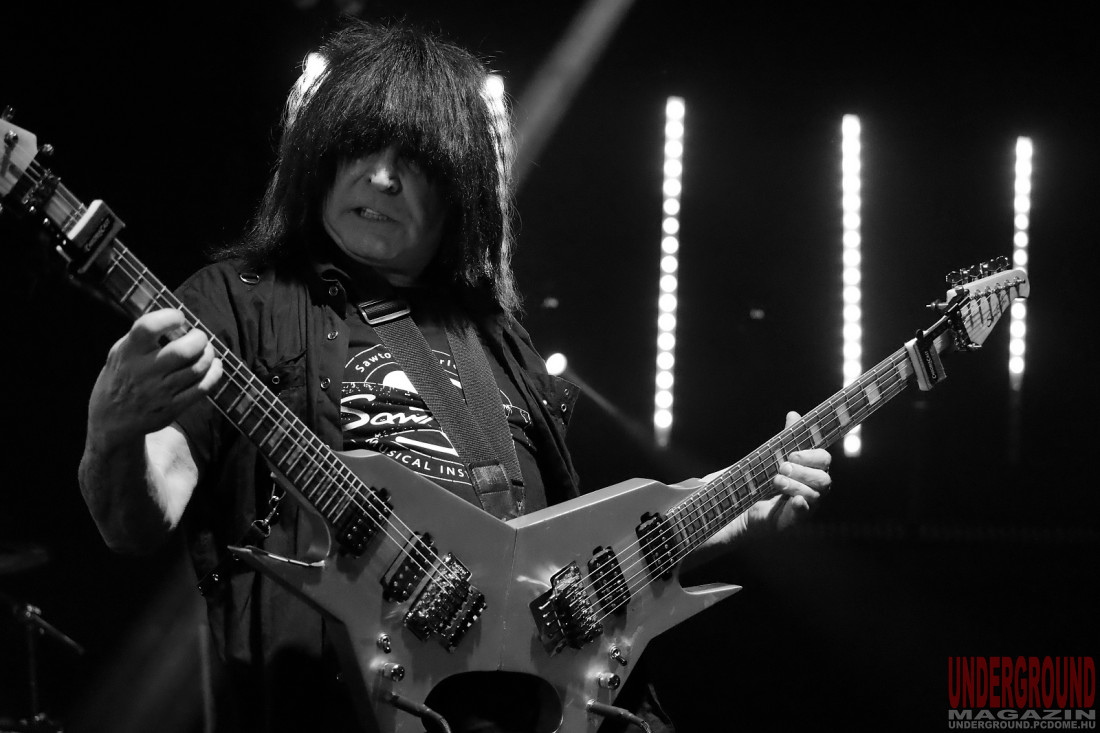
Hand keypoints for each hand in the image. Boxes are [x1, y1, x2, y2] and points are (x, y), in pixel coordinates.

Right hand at [87, 308, 222, 443]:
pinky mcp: (172, 407)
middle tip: (199, 337)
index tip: (179, 317)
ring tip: (207, 350)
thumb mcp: (119, 353)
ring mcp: (159, 392)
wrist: (112, 420)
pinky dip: (214, 374)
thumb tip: (176, 319)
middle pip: (182, 351)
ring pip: (197, 369)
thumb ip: (142, 336)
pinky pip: (202, 388)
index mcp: (127, 353)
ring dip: (209, 355)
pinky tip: (214, 366)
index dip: (168, 317)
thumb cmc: (121, 377)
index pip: (148, 328)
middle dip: (199, 339)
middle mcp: (143, 372)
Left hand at [745, 410, 831, 531]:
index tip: (793, 453)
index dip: (812, 455)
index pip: (824, 459)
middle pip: (824, 479)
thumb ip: (786, 438)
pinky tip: (795, 501)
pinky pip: (804, 514)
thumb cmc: (760, 477)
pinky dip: (801, 506)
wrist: (738, 503)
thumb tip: (793, 414)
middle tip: (782, 467)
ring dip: (796, 485)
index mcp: (809, 469)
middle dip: (804, 471)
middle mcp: (812, 488)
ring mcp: (804, 505)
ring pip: (815, 495)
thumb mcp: (772, 455)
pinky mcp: (792, 520)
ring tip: (776, 481)